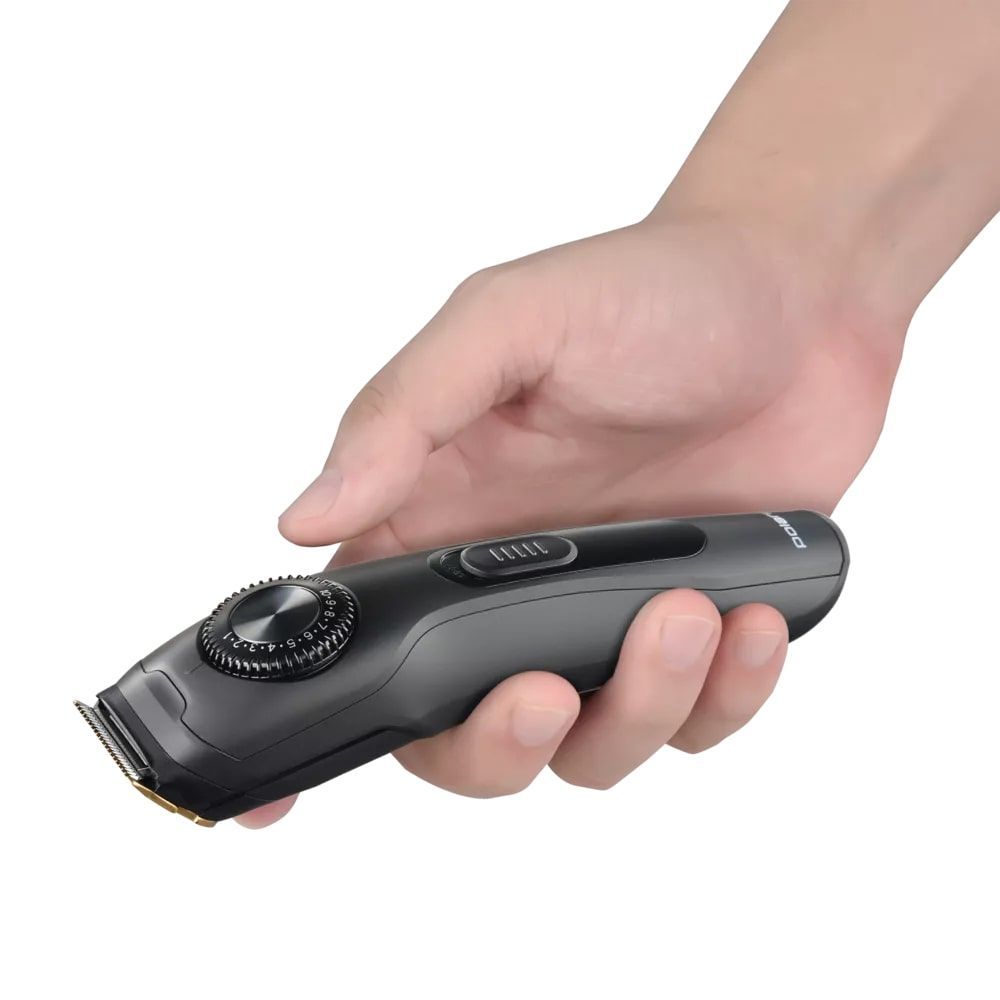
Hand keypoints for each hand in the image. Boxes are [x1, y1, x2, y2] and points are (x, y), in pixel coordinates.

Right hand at [235, 213, 902, 827]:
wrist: (795, 298)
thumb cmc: (646, 291)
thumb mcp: (508, 322)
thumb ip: (402, 417)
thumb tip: (302, 519)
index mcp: (439, 518)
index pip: (353, 640)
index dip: (318, 724)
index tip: (277, 799)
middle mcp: (510, 585)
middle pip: (463, 737)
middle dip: (500, 747)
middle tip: (548, 690)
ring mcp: (604, 617)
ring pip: (592, 747)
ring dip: (640, 707)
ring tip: (683, 610)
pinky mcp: (695, 634)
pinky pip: (699, 719)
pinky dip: (725, 696)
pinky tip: (747, 620)